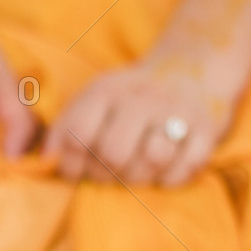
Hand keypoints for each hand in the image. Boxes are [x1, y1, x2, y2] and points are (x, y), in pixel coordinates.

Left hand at [45, 62, 230, 186]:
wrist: (192, 72)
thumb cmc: (128, 101)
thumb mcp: (91, 101)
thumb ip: (62, 130)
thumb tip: (42, 164)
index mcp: (106, 91)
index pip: (76, 135)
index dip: (70, 164)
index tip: (76, 171)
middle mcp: (141, 98)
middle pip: (114, 154)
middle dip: (106, 174)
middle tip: (110, 172)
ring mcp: (176, 112)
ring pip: (151, 160)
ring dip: (141, 176)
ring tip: (138, 169)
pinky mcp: (208, 129)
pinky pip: (185, 169)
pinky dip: (171, 178)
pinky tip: (164, 169)